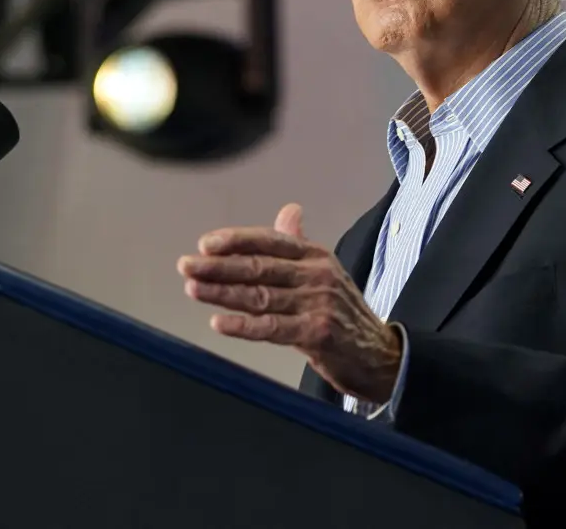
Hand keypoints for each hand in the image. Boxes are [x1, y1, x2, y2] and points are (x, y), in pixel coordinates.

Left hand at [177, 203, 401, 403]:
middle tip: (187, 266)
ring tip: (193, 289)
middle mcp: (317, 274)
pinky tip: (219, 321)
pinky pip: (271, 327)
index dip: (236, 240)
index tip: (205, 244)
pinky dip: (243, 325)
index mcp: (315, 255)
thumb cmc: (342, 313)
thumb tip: (289, 211)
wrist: (378, 354)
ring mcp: (318, 303)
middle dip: (219, 266)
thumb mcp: (324, 272)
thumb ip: (298, 244)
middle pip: (259, 267)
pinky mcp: (317, 333)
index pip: (270, 240)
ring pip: (260, 296)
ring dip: (222, 293)